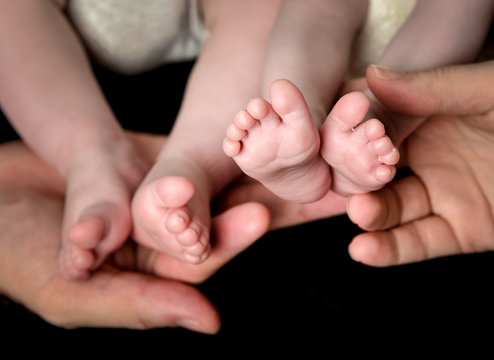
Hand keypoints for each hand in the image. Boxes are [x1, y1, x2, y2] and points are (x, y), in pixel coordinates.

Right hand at [0, 136, 268, 332]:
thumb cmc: (17, 252)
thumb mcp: (73, 291)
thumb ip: (140, 303)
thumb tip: (208, 321)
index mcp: (152, 271)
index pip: (202, 258)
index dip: (230, 239)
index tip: (258, 216)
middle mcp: (164, 236)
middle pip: (218, 220)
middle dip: (255, 202)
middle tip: (292, 180)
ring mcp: (161, 197)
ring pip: (211, 185)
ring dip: (246, 168)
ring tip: (285, 146)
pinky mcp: (156, 165)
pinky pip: (190, 155)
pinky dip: (218, 144)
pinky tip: (248, 126)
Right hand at [347, 62, 493, 265]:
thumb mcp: (487, 91)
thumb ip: (431, 88)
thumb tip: (373, 76)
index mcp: (426, 117)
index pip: (373, 126)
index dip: (350, 134)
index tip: (332, 140)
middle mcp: (426, 156)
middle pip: (373, 171)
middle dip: (355, 178)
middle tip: (347, 182)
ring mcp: (441, 194)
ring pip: (391, 210)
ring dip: (369, 215)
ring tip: (359, 213)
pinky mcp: (460, 230)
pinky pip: (419, 242)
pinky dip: (391, 249)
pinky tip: (365, 249)